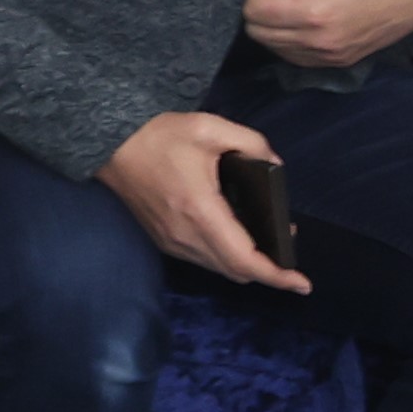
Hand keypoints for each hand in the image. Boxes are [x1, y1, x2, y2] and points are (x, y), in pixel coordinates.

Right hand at [101, 108, 307, 291]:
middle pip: (235, 271)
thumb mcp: (208, 127)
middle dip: (268, 270)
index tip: (303, 284)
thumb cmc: (157, 135)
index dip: (277, 276)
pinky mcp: (162, 239)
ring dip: (245, 265)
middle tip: (287, 248)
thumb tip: (274, 163)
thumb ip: (251, 143)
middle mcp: (185, 236)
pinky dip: (225, 258)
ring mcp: (171, 241)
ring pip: (219, 269)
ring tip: (266, 244)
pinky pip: (203, 260)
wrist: (108, 144)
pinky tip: (234, 239)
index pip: (245, 259)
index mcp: (201, 211)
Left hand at [246, 0, 412, 68]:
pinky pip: (295, 58)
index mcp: (314, 10)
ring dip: (271, 28)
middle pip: (258, 33)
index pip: (254, 10)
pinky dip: (287, 42)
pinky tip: (300, 22)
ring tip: (288, 5)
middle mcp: (318, 40)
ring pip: (274, 49)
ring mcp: (329, 56)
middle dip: (258, 10)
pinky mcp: (339, 62)